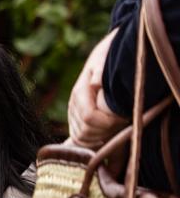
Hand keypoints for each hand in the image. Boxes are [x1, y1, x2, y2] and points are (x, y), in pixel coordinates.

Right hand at [67, 28, 126, 147]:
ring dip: (99, 137)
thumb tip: (95, 83)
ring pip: (80, 137)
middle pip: (84, 131)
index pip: (89, 117)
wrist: (106, 56)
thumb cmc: (111, 58)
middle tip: (122, 122)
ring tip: (115, 127)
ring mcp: (73, 112)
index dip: (108, 123)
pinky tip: (106, 134)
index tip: (124, 118)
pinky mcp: (76, 119)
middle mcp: (73, 103)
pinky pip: (79, 138)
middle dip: (105, 131)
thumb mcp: (106, 59)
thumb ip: (101, 70)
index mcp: (80, 91)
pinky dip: (92, 141)